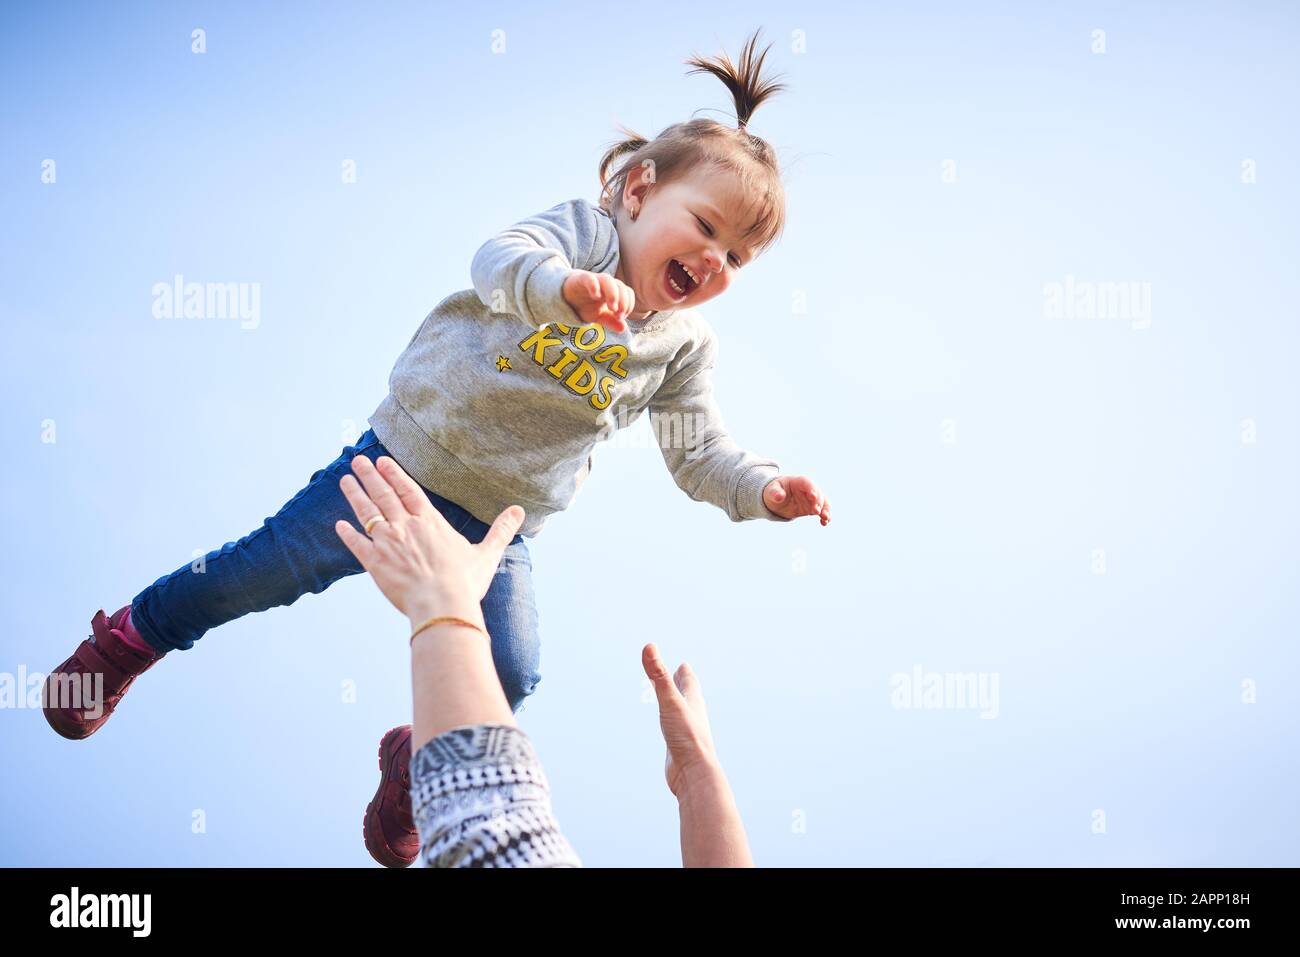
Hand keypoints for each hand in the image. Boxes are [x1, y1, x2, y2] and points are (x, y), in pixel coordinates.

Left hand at [333, 454, 524, 621]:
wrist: (441, 604)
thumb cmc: (465, 582)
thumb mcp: (487, 553)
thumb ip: (501, 530)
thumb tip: (519, 511)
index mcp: (430, 522)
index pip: (408, 490)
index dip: (394, 474)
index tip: (382, 460)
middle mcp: (406, 526)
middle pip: (384, 495)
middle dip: (370, 476)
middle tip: (357, 460)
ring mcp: (388, 543)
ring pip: (367, 513)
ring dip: (355, 495)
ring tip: (344, 480)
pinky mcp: (375, 563)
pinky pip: (358, 544)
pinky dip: (348, 534)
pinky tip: (339, 525)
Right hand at [562, 269, 633, 332]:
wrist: (566, 295)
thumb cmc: (585, 304)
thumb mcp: (598, 316)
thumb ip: (611, 321)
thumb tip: (623, 328)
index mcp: (613, 291)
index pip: (628, 292)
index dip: (628, 304)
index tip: (621, 317)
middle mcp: (606, 284)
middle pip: (620, 286)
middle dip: (623, 301)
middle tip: (618, 315)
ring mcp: (594, 280)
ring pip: (608, 280)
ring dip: (613, 294)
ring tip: (613, 308)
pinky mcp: (581, 279)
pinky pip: (590, 278)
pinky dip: (594, 286)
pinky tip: (596, 296)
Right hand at [642, 643, 719, 797]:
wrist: (694, 774)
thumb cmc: (686, 737)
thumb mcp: (669, 701)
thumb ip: (658, 675)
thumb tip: (648, 646)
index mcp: (693, 702)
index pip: (689, 682)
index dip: (684, 673)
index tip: (683, 665)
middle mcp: (692, 716)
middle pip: (688, 696)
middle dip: (683, 684)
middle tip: (680, 675)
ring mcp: (686, 732)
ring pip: (682, 713)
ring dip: (678, 704)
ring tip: (673, 701)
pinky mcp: (679, 748)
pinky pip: (675, 731)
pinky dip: (671, 724)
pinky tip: (670, 730)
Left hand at [763, 474, 830, 524]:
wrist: (777, 499)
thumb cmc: (774, 491)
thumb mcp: (771, 491)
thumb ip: (775, 493)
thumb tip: (779, 496)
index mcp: (799, 482)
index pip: (807, 483)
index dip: (811, 489)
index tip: (813, 497)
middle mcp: (808, 489)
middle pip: (818, 493)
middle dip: (818, 502)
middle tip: (815, 511)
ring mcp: (812, 499)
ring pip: (823, 502)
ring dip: (826, 509)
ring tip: (825, 518)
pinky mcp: (813, 508)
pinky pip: (822, 511)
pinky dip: (825, 517)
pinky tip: (824, 523)